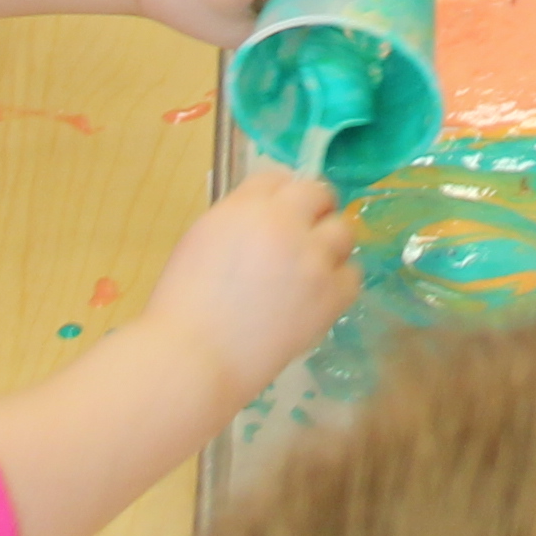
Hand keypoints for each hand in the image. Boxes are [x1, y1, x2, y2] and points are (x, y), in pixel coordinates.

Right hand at [143, 165, 360, 402]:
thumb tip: (268, 217)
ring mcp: (313, 259)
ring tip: (312, 268)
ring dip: (330, 244)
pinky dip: (338, 282)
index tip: (279, 212)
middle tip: (302, 236)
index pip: (277, 177)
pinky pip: (352, 276)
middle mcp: (285, 223)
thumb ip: (238, 219)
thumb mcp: (202, 240)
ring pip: (344, 232)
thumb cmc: (183, 304)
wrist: (194, 358)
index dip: (280, 194)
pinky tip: (318, 296)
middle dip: (313, 210)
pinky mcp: (330, 296)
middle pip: (319, 194)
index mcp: (245, 206)